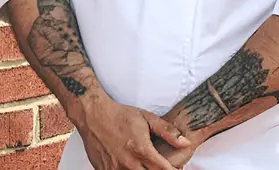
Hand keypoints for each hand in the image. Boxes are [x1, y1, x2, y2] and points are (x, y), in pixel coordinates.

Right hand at [76, 95, 191, 169]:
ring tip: (144, 164)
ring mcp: (115, 169)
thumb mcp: (146, 118)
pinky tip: (131, 165)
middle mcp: (128, 163)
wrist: (92, 114)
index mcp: (141, 150)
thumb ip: (167, 131)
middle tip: (160, 166)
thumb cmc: (119, 115)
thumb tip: (185, 143)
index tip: (175, 168)